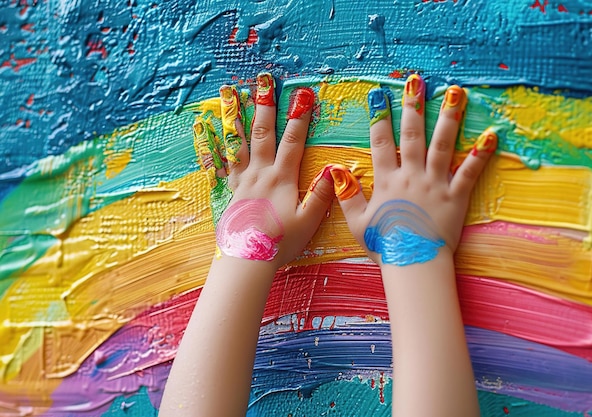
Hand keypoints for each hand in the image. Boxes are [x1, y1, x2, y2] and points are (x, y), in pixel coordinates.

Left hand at [213, 73, 333, 266]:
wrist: (246, 260)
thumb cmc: (280, 243)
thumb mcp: (308, 221)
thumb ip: (321, 194)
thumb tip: (335, 170)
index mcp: (281, 179)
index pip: (293, 142)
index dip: (299, 117)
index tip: (303, 95)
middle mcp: (259, 173)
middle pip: (263, 133)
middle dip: (265, 105)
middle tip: (265, 80)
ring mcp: (240, 180)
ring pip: (238, 142)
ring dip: (236, 116)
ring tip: (232, 93)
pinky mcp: (226, 191)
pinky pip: (216, 163)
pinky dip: (210, 144)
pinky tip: (204, 129)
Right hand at [331, 75, 496, 265]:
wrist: (413, 264)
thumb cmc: (384, 246)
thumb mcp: (358, 222)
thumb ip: (347, 194)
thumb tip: (335, 169)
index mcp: (387, 181)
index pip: (381, 143)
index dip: (378, 118)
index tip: (378, 96)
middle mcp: (411, 176)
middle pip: (412, 135)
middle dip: (413, 106)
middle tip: (416, 80)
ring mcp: (435, 184)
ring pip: (442, 145)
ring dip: (448, 117)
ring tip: (455, 92)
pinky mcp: (456, 196)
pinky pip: (470, 172)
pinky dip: (480, 154)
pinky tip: (491, 134)